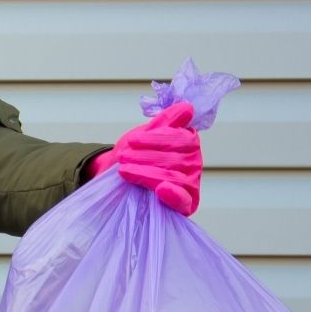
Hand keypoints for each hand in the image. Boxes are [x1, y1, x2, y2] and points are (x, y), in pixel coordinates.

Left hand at [86, 102, 202, 215]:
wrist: (117, 176)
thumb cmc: (134, 153)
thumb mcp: (145, 134)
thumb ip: (166, 121)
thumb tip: (187, 107)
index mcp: (188, 144)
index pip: (181, 139)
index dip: (156, 139)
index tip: (133, 140)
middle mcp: (194, 163)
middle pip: (175, 159)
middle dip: (146, 157)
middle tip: (124, 157)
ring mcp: (190, 184)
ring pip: (172, 177)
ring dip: (146, 173)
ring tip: (124, 170)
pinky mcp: (185, 204)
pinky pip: (184, 200)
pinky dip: (174, 195)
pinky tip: (162, 189)